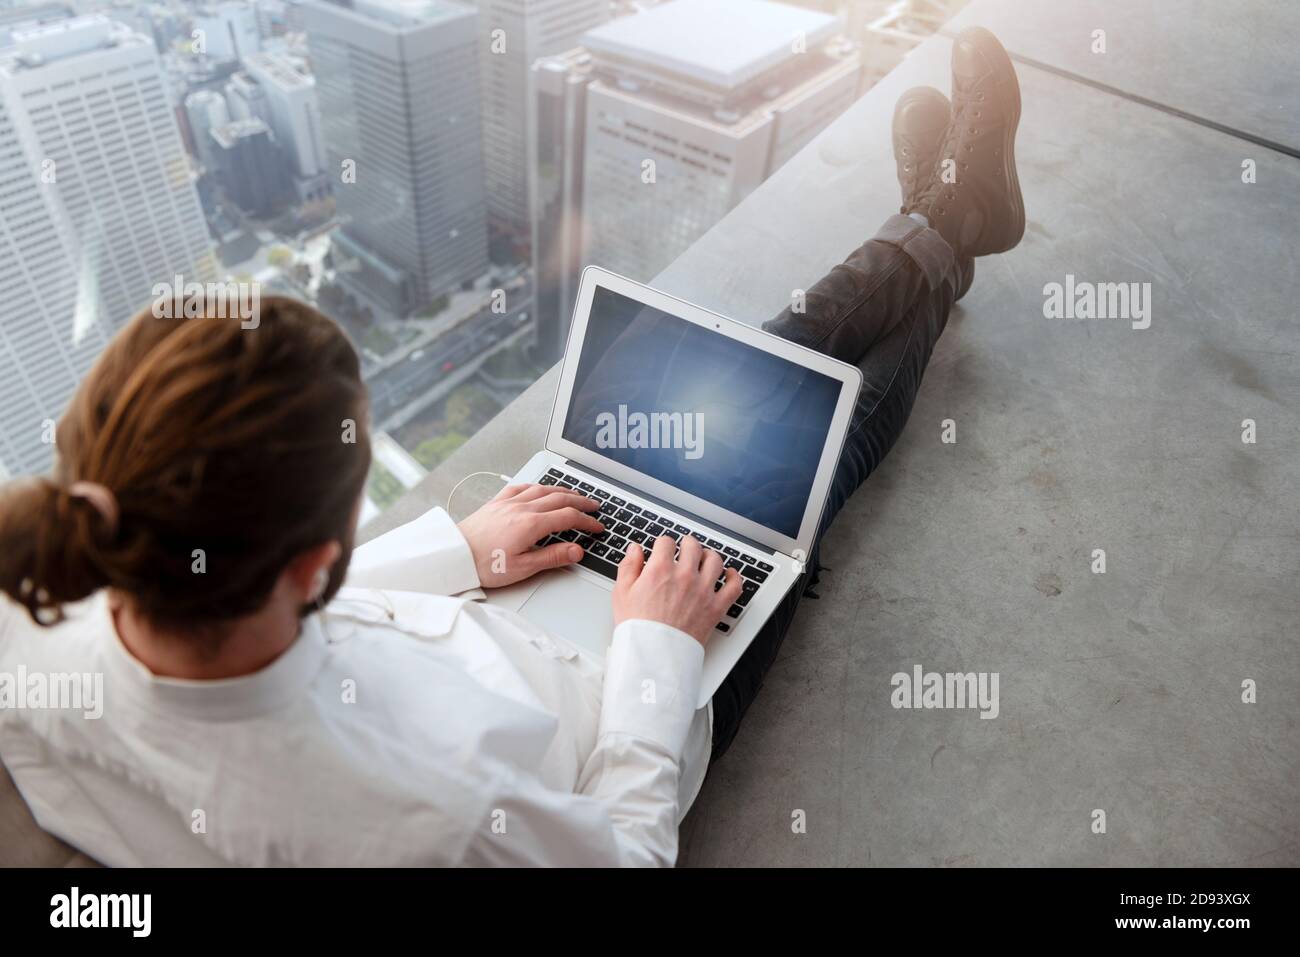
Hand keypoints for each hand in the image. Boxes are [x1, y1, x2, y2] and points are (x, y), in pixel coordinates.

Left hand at [457, 483, 603, 587]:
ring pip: (543, 489)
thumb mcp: (522, 567)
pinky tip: (541, 489)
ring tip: (575, 495)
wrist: (454, 555)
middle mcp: (522, 508)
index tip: (596, 527)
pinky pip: (522, 487)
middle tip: (594, 507)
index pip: (568, 517)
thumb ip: (552, 557)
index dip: (587, 521)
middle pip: (560, 498)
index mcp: (531, 524)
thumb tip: (576, 551)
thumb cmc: (484, 564)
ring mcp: (509, 502)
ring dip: (563, 491)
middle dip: (581, 502)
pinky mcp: (497, 502)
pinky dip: (537, 486)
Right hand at [612, 535, 742, 645]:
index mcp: (661, 570)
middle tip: (685, 547)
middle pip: (693, 546)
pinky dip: (734, 577)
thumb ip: (629, 566)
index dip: (663, 544)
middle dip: (687, 543)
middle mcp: (685, 576)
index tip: (662, 548)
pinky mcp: (716, 607)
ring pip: (715, 560)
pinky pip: (734, 586)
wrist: (654, 655)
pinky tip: (729, 574)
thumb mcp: (622, 593)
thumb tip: (635, 550)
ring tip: (704, 558)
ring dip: (709, 555)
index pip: (666, 542)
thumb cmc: (637, 628)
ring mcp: (703, 591)